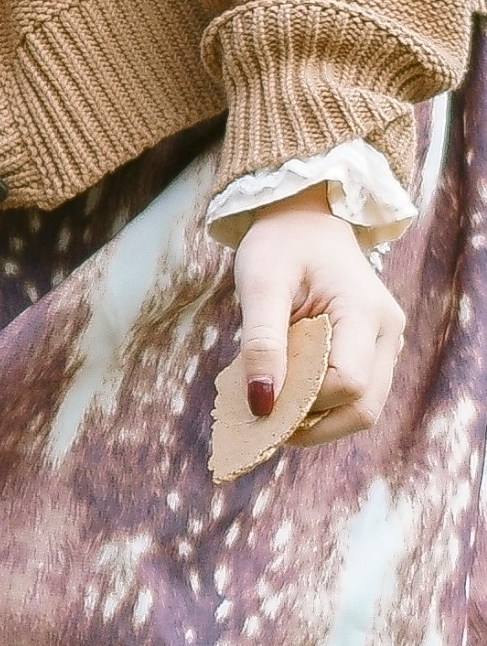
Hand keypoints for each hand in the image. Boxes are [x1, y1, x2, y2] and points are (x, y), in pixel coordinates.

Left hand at [233, 185, 404, 445]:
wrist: (304, 220)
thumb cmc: (280, 245)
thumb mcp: (260, 284)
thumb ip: (261, 342)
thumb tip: (261, 403)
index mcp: (365, 313)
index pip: (347, 384)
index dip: (304, 401)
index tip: (257, 401)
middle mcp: (387, 334)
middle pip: (363, 410)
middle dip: (313, 425)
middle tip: (261, 419)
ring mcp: (385, 345)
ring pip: (362, 409)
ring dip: (317, 419)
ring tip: (269, 406)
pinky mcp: (372, 351)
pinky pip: (354, 394)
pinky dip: (320, 405)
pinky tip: (283, 392)